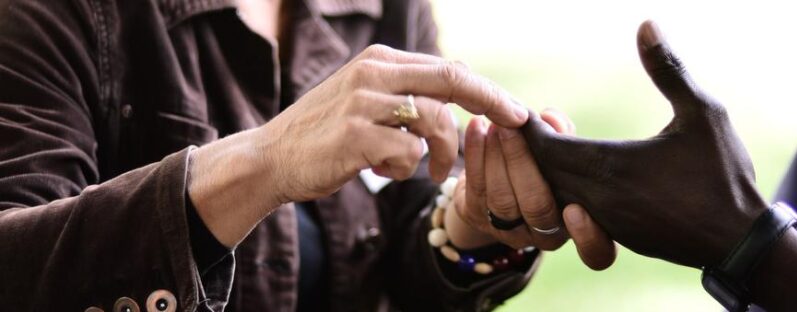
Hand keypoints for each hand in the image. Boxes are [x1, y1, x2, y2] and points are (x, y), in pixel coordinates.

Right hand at [263, 45, 527, 202]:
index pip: (448, 68)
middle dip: (492, 102)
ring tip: (425, 173)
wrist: (270, 158)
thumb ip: (406, 91)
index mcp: (380, 60)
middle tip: (516, 124)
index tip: (514, 110)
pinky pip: (409, 153)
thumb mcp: (366, 99)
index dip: (486, 90)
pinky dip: (405, 170)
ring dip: (441, 154)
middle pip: (452, 80)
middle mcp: (374, 73)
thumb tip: (462, 87)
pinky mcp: (355, 134)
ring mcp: (364, 102)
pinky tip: (382, 172)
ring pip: (435, 121)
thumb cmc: (325, 135)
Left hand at [447, 109, 616, 269]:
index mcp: (579, 223)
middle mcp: (545, 235)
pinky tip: (477, 127)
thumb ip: (563, 135)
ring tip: (496, 123)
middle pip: (536, 207)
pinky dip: (475, 153)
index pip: (597, 253)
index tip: (575, 210)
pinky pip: (476, 187)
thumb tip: (551, 117)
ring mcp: (508, 231)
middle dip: (523, 162)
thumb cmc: (542, 165)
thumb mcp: (560, 152)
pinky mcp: (477, 219)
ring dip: (497, 155)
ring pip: (502, 198)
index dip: (589, 238)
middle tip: (514, 126)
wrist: (498, 181)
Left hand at [519, 21, 766, 268]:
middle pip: (538, 176)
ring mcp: (605, 225)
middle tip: (534, 125)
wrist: (740, 241)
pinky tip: (577, 179)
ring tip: (551, 149)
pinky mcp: (616, 239)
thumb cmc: (723, 173)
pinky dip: (564, 197)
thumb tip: (647, 24)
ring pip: (552, 200)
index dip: (529, 128)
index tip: (528, 110)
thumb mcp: (702, 113)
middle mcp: (597, 200)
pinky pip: (572, 220)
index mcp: (609, 167)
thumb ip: (668, 69)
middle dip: (531, 151)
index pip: (544, 148)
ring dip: (544, 176)